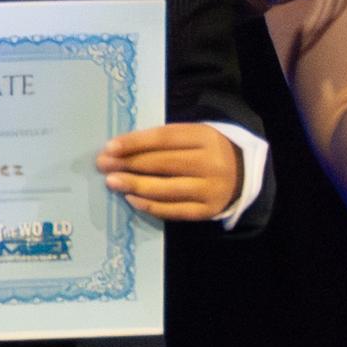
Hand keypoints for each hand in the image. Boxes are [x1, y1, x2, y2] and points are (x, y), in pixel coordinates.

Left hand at [97, 125, 239, 222]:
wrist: (243, 173)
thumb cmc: (207, 150)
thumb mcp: (193, 136)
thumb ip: (163, 141)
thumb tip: (121, 150)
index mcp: (206, 137)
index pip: (164, 139)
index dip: (134, 143)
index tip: (109, 147)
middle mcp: (210, 163)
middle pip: (162, 164)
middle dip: (128, 164)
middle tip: (103, 165)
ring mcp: (210, 189)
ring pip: (165, 189)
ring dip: (134, 185)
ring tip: (111, 182)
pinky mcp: (207, 211)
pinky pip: (173, 210)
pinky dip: (149, 205)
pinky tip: (131, 198)